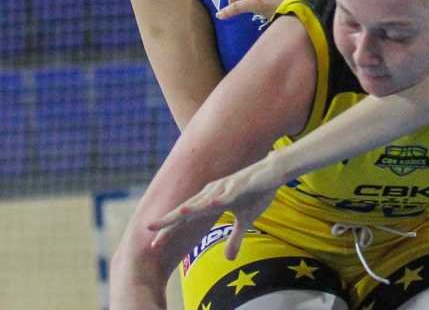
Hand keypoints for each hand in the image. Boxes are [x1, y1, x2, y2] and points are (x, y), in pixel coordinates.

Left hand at [149, 158, 279, 259]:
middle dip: (170, 220)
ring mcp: (226, 187)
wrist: (274, 172)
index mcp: (211, 201)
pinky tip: (212, 204)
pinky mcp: (241, 185)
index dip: (170, 230)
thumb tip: (228, 259)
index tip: (154, 245)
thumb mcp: (246, 221)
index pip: (186, 218)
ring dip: (191, 208)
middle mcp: (214, 193)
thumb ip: (235, 238)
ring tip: (177, 216)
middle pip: (188, 209)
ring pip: (205, 200)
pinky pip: (229, 194)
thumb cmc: (258, 193)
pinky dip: (220, 199)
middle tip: (150, 231)